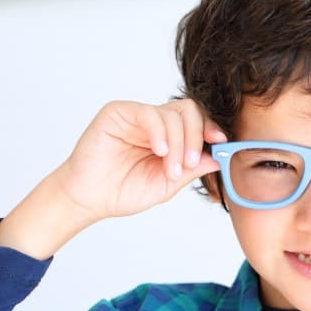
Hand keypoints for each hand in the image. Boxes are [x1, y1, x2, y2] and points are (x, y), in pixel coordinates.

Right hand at [55, 99, 227, 220]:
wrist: (89, 199)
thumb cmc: (122, 191)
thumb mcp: (166, 184)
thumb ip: (191, 170)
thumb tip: (219, 158)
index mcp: (167, 136)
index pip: (195, 121)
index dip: (210, 129)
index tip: (221, 143)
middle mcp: (154, 122)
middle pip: (189, 111)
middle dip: (197, 136)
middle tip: (191, 163)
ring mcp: (136, 115)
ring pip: (172, 113)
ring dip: (178, 143)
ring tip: (170, 169)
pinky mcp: (118, 112)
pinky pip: (148, 113)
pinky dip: (160, 132)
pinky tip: (159, 151)